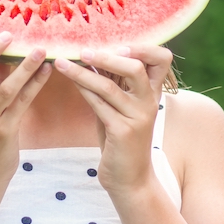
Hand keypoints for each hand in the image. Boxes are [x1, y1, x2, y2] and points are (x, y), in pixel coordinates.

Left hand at [54, 45, 172, 194]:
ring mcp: (137, 117)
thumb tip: (93, 53)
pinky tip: (70, 80)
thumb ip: (115, 82)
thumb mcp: (122, 106)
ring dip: (82, 72)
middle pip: (136, 68)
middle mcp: (149, 102)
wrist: (130, 179)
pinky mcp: (122, 132)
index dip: (143, 47)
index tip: (118, 44)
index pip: (161, 58)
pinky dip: (82, 89)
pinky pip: (98, 104)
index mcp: (153, 92)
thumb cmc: (121, 138)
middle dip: (108, 56)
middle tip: (84, 50)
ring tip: (62, 62)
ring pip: (109, 86)